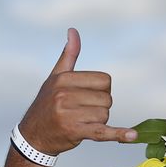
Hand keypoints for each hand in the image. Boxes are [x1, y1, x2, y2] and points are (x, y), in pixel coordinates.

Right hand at [18, 27, 136, 154]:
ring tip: (79, 122)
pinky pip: (102, 132)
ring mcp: (68, 114)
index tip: (86, 97)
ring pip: (105, 115)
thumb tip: (73, 30)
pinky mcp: (74, 132)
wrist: (33, 136)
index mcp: (63, 79)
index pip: (105, 81)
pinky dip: (119, 134)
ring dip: (98, 121)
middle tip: (81, 112)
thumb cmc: (47, 104)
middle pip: (107, 99)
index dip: (101, 90)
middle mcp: (64, 94)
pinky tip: (132, 136)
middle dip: (100, 107)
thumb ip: (68, 55)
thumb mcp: (55, 77)